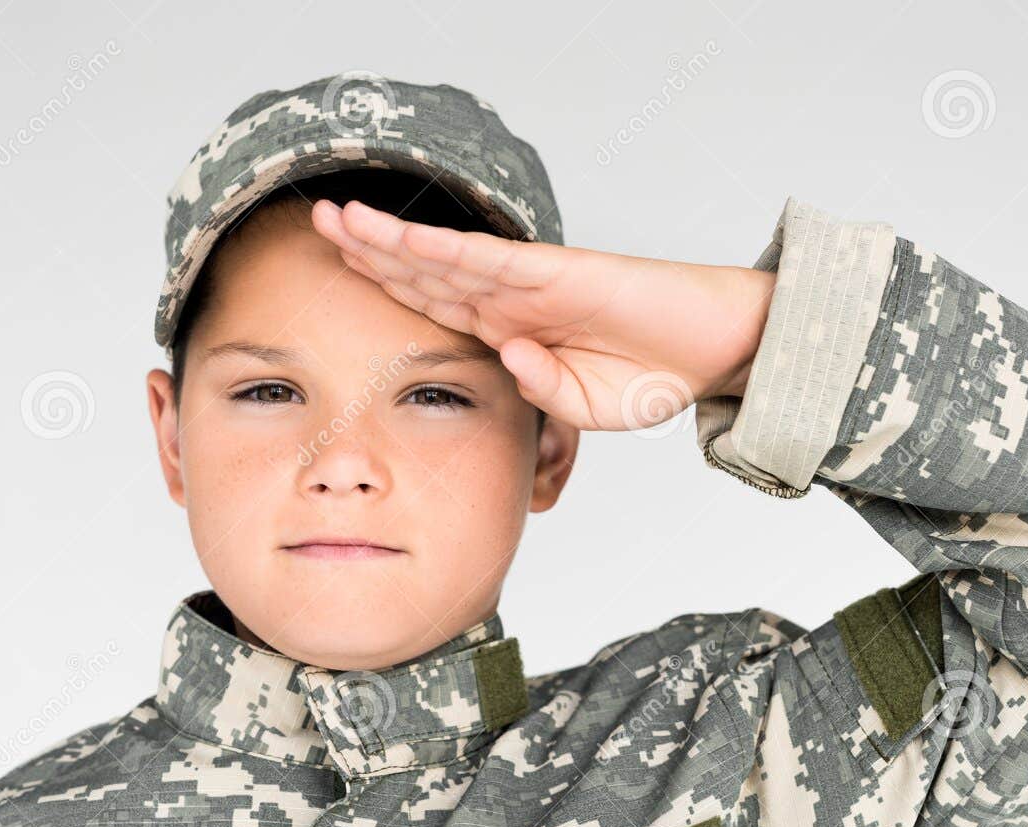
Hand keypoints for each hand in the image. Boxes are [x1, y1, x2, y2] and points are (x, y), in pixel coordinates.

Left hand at [310, 199, 776, 432]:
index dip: (386, 288)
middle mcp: (512, 300)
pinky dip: (446, 251)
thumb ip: (540, 388)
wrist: (713, 349)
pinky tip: (403, 239)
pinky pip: (492, 261)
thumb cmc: (651, 374)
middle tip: (314, 224)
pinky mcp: (561, 273)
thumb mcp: (582, 407)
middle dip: (367, 251)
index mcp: (511, 331)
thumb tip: (506, 356)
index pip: (435, 306)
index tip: (337, 275)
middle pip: (425, 273)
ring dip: (390, 240)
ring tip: (338, 218)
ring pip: (445, 259)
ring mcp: (532, 283)